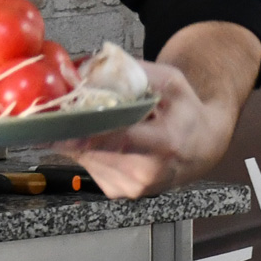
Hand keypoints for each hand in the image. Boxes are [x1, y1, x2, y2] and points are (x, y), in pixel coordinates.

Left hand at [64, 21, 259, 198]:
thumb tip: (92, 69)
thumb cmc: (185, 112)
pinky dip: (88, 149)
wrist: (202, 149)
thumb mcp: (171, 82)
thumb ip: (135, 73)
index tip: (59, 126)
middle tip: (66, 108)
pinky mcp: (118, 192)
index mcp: (165, 143)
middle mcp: (148, 172)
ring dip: (79, 137)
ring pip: (86, 158)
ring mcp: (132, 187)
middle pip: (95, 149)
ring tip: (94, 120)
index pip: (120, 140)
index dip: (87, 133)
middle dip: (76, 127)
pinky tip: (104, 138)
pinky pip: (89, 166)